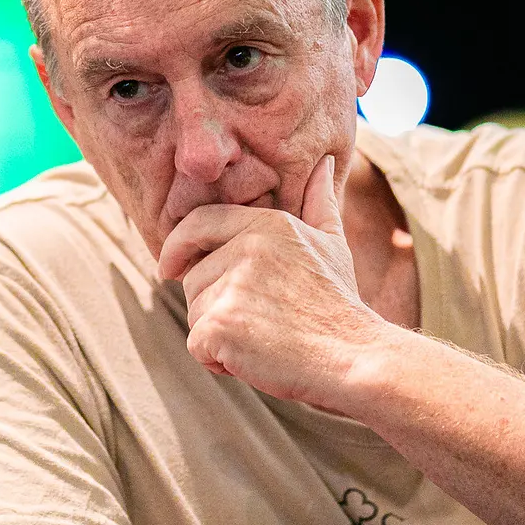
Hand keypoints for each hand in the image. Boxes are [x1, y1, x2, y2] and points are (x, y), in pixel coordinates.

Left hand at [157, 154, 385, 407]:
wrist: (355, 357)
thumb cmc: (339, 305)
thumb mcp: (332, 244)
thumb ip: (318, 203)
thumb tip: (324, 165)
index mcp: (267, 224)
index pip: (199, 222)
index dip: (177, 246)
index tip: (168, 268)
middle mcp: (247, 247)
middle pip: (194, 279)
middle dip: (214, 306)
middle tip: (261, 322)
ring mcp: (233, 285)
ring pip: (195, 313)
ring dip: (219, 335)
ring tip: (264, 339)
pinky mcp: (221, 324)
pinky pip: (197, 344)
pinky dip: (218, 359)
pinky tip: (256, 359)